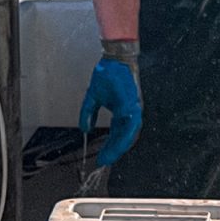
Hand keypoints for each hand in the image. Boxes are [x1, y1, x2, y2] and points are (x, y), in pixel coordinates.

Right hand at [79, 42, 142, 167]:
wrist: (114, 59)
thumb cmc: (107, 74)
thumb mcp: (93, 98)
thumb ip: (88, 114)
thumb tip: (84, 129)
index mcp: (121, 112)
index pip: (116, 134)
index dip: (109, 147)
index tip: (101, 157)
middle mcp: (130, 113)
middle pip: (123, 138)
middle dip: (113, 151)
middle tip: (104, 161)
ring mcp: (134, 110)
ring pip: (130, 134)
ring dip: (120, 146)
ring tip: (110, 156)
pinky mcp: (135, 105)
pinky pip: (132, 125)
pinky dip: (126, 135)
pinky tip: (119, 143)